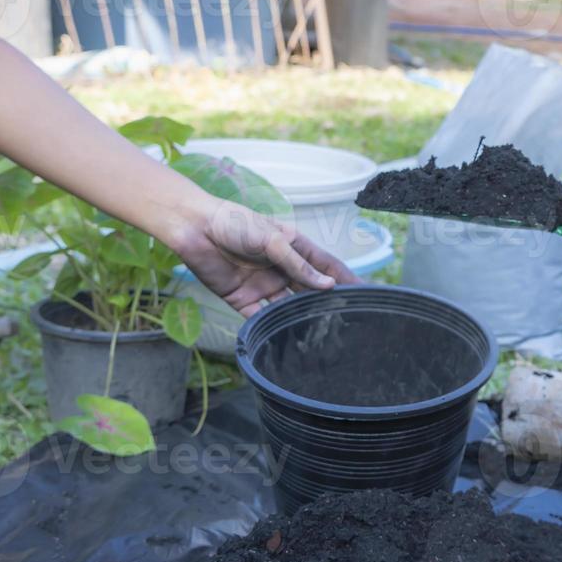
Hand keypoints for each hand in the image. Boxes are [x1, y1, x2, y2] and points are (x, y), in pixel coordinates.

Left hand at [168, 197, 358, 317]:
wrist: (195, 228)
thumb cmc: (235, 223)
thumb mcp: (272, 240)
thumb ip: (299, 265)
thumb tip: (328, 286)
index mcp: (294, 249)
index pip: (326, 268)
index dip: (346, 280)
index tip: (366, 295)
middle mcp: (282, 269)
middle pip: (310, 291)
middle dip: (326, 305)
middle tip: (347, 322)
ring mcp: (263, 286)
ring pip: (289, 308)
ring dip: (301, 320)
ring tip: (320, 336)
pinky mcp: (242, 299)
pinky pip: (261, 318)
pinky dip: (272, 328)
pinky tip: (286, 339)